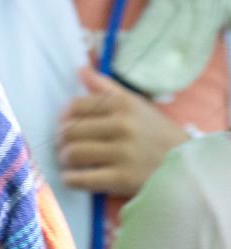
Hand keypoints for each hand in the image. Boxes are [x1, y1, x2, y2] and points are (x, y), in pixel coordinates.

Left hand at [57, 66, 185, 197]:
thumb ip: (106, 87)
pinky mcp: (122, 178)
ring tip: (70, 162)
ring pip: (72, 153)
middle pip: (70, 131)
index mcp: (123, 104)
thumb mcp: (137, 105)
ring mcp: (122, 153)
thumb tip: (80, 70)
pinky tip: (74, 177)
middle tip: (64, 146)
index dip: (64, 117)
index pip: (74, 106)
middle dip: (61, 140)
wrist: (187, 167)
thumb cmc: (158, 134)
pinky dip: (70, 179)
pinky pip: (81, 178)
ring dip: (65, 159)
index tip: (66, 125)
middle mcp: (122, 125)